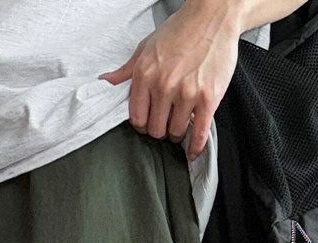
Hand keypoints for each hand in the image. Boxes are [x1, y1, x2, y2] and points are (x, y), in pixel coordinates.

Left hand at [99, 2, 242, 159]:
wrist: (213, 16)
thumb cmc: (180, 31)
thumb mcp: (146, 48)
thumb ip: (126, 71)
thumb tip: (104, 83)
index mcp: (145, 74)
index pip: (136, 118)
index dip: (142, 125)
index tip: (149, 123)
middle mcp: (164, 85)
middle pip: (155, 130)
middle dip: (160, 130)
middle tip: (166, 123)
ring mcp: (187, 93)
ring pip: (176, 132)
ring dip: (178, 133)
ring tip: (181, 124)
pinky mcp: (208, 98)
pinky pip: (199, 133)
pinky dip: (196, 146)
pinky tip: (193, 151)